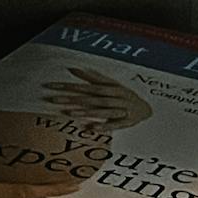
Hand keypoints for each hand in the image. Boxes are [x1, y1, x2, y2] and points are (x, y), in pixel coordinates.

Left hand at [37, 64, 151, 129]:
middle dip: (72, 98)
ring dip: (86, 112)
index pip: (85, 86)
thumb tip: (73, 69)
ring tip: (70, 113)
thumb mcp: (110, 84)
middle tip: (54, 100)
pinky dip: (104, 127)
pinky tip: (91, 129)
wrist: (146, 108)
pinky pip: (114, 125)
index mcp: (109, 87)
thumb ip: (92, 77)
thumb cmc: (124, 95)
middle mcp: (114, 97)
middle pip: (91, 98)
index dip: (68, 86)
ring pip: (102, 111)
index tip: (51, 87)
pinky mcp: (126, 122)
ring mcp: (120, 110)